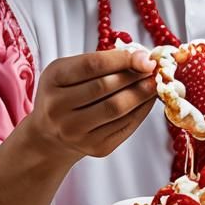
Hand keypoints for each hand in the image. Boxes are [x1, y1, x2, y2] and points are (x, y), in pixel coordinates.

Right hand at [20, 47, 158, 163]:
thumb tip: (141, 58)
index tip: (144, 56)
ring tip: (153, 83)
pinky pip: (125, 126)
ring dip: (142, 93)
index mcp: (53, 79)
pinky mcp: (95, 148)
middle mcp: (58, 107)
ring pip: (117, 108)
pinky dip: (141, 110)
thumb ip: (101, 61)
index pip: (92, 65)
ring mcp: (75, 131)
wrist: (51, 134)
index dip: (122, 59)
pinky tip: (147, 100)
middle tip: (153, 69)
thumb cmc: (66, 93)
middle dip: (134, 75)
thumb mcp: (71, 70)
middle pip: (106, 87)